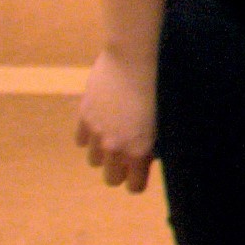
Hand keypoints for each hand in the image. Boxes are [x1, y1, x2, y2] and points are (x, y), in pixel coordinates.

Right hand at [74, 49, 156, 192]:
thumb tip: (151, 155)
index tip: (141, 171)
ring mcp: (96, 132)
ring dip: (103, 153)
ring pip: (93, 160)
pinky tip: (101, 122)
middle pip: (111, 179)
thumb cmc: (159, 85)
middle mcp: (114, 146)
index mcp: (139, 150)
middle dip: (120, 170)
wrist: (134, 58)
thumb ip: (155, 143)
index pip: (134, 186)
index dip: (138, 179)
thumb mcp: (164, 119)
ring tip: (114, 136)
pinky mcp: (84, 115)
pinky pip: (80, 140)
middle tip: (127, 154)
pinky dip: (89, 135)